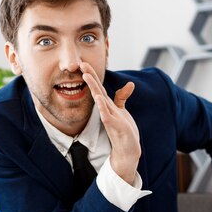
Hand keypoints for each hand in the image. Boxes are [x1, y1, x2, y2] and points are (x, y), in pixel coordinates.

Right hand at [81, 63, 140, 183]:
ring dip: (93, 87)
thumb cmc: (123, 130)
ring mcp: (108, 116)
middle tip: (81, 63)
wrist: (126, 149)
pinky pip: (105, 113)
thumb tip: (130, 84)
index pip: (98, 87)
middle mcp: (105, 109)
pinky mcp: (113, 125)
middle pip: (96, 89)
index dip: (92, 75)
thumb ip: (122, 97)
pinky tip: (98, 97)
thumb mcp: (121, 110)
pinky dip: (101, 105)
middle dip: (89, 76)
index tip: (85, 63)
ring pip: (99, 99)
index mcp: (107, 104)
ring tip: (86, 75)